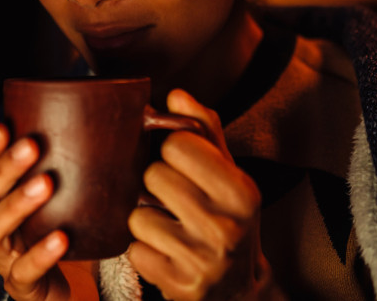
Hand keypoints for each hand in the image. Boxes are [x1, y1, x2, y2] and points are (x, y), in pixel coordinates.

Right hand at [0, 123, 97, 300]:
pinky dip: (40, 254)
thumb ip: (91, 160)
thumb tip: (146, 118)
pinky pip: (24, 272)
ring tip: (46, 184)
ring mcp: (4, 256)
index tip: (5, 125)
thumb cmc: (67, 228)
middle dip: (4, 168)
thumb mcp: (71, 194)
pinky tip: (61, 237)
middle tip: (31, 146)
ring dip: (17, 204)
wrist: (66, 285)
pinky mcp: (22, 285)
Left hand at [128, 89, 272, 300]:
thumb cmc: (228, 218)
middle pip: (153, 177)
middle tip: (173, 197)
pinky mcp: (180, 286)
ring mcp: (203, 260)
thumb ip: (204, 132)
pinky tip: (165, 250)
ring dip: (146, 219)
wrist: (239, 288)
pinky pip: (135, 250)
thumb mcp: (228, 173)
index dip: (172, 151)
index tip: (182, 164)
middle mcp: (226, 226)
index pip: (178, 145)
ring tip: (168, 225)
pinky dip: (144, 249)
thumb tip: (176, 95)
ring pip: (138, 215)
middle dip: (156, 184)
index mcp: (241, 192)